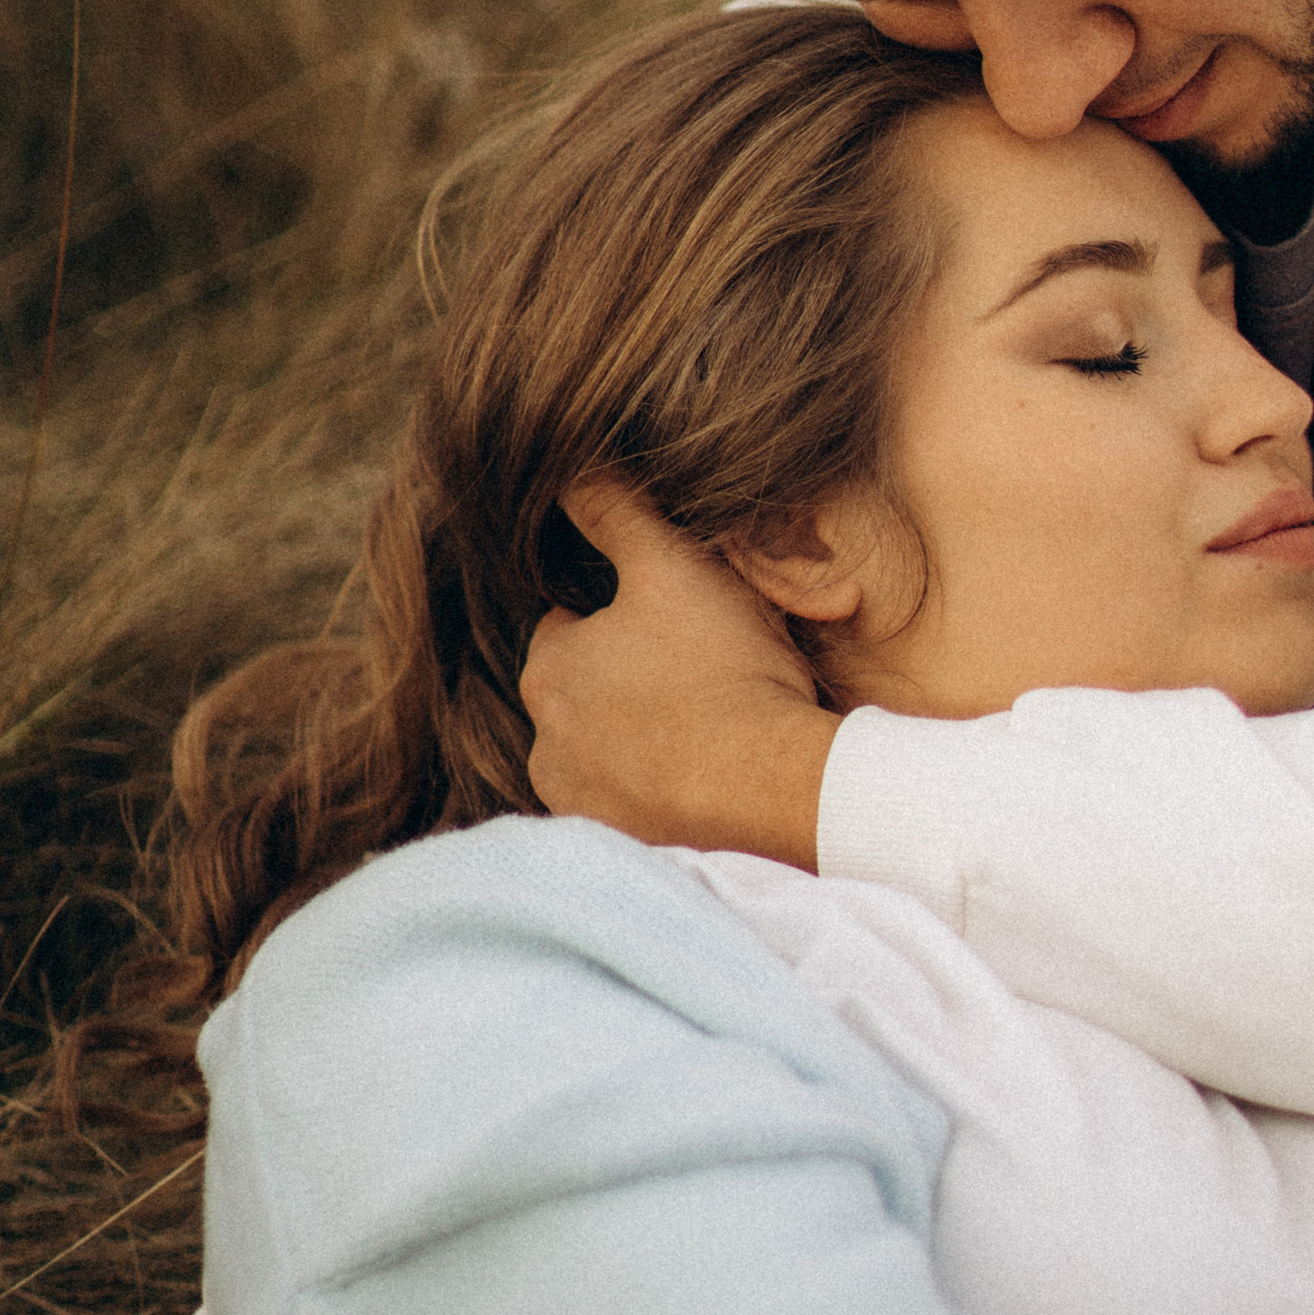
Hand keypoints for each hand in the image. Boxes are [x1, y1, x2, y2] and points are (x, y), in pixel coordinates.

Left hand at [520, 478, 837, 865]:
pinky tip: (705, 776)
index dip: (623, 616)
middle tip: (697, 671)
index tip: (675, 622)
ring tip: (706, 727)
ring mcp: (581, 802)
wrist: (768, 786)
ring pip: (605, 750)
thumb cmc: (723, 668)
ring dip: (639, 739)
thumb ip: (616, 512)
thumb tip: (569, 468)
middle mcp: (545, 742)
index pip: (570, 625)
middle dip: (627, 680)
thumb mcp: (673, 565)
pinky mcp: (621, 846)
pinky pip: (632, 804)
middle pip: (586, 692)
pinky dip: (657, 791)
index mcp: (550, 668)